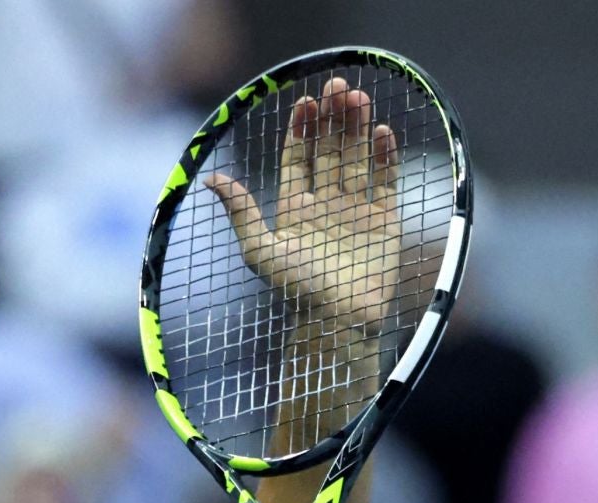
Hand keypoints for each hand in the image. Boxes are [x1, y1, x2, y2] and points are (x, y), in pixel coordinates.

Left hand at [204, 77, 401, 329]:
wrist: (337, 320)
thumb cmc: (295, 290)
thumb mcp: (259, 249)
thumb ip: (240, 211)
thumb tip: (211, 178)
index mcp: (295, 209)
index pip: (297, 158)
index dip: (300, 130)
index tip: (304, 102)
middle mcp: (326, 205)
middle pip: (329, 151)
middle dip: (331, 119)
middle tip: (335, 86)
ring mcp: (356, 211)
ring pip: (358, 158)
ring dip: (357, 128)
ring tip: (357, 97)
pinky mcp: (385, 220)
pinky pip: (386, 180)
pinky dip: (385, 157)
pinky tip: (382, 132)